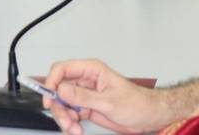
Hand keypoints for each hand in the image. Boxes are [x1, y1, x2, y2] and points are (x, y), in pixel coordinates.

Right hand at [42, 59, 174, 134]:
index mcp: (91, 70)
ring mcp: (84, 95)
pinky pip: (70, 114)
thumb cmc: (136, 103)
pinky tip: (77, 130)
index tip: (49, 99)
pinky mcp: (86, 107)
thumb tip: (62, 90)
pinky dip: (70, 123)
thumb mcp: (109, 102)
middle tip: (66, 122)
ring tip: (74, 129)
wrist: (148, 117)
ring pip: (62, 104)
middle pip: (59, 89)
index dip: (52, 82)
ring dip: (64, 118)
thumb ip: (84, 97)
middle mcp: (85, 81)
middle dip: (59, 107)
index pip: (62, 69)